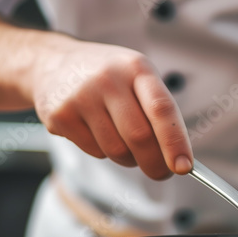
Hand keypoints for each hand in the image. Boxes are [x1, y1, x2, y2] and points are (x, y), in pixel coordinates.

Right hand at [30, 40, 192, 179]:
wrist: (52, 63)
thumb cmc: (109, 78)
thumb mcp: (136, 77)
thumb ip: (158, 111)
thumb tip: (178, 159)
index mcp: (136, 68)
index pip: (161, 109)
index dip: (175, 141)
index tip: (184, 167)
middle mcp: (108, 79)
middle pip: (139, 137)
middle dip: (155, 163)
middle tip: (161, 173)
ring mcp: (81, 96)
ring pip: (117, 150)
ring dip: (128, 158)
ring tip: (122, 139)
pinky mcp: (61, 115)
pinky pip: (95, 152)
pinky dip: (103, 151)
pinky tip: (96, 131)